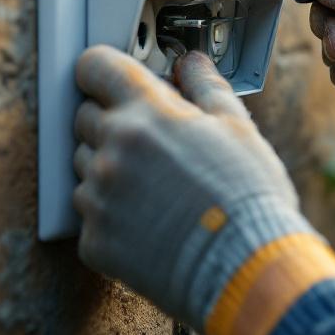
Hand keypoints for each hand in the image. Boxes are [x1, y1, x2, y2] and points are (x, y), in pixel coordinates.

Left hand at [72, 46, 314, 331]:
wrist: (246, 270)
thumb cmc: (249, 200)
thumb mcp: (239, 129)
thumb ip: (205, 87)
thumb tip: (191, 65)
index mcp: (146, 113)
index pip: (96, 66)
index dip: (103, 70)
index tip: (111, 78)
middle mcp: (112, 150)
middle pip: (85, 117)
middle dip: (113, 120)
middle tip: (153, 141)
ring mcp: (98, 198)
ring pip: (86, 168)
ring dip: (111, 169)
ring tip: (158, 188)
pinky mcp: (94, 240)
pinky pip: (91, 216)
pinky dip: (113, 215)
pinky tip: (151, 222)